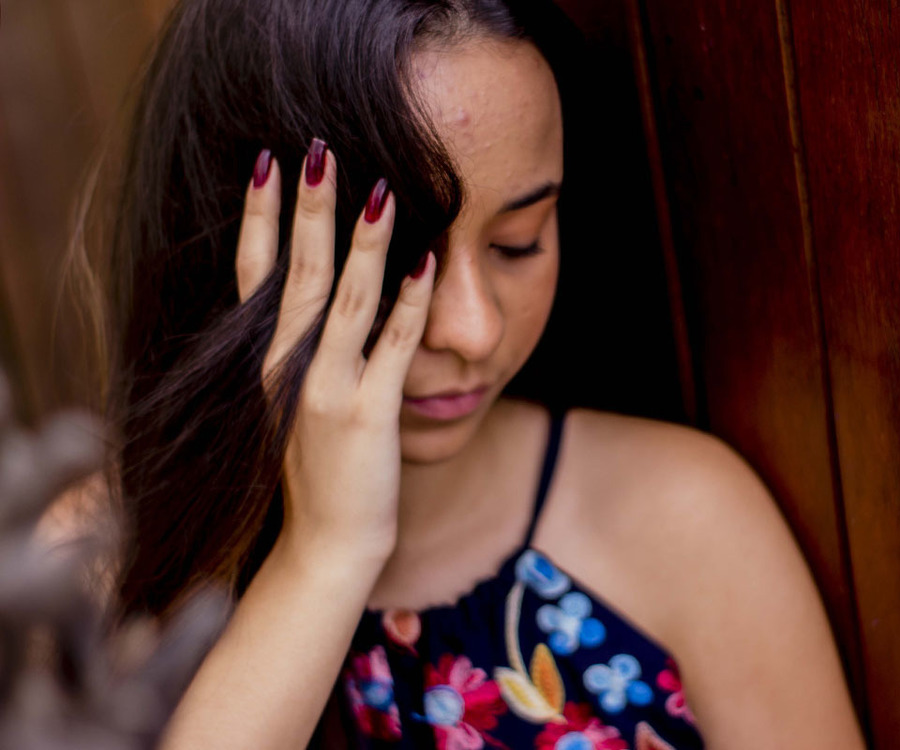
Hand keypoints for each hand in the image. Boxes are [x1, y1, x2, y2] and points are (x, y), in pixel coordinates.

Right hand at [234, 141, 434, 559]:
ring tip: (376, 188)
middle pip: (296, 273)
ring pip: (344, 301)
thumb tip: (333, 293)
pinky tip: (425, 261)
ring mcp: (326, 390)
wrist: (326, 545)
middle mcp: (288, 367)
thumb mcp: (298, 402)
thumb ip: (304, 350)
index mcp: (268, 360)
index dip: (257, 217)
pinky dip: (409, 303)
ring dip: (363, 243)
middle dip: (306, 210)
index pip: (256, 274)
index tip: (263, 161)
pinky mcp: (368, 414)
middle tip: (313, 148)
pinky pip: (392, 348)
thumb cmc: (319, 470)